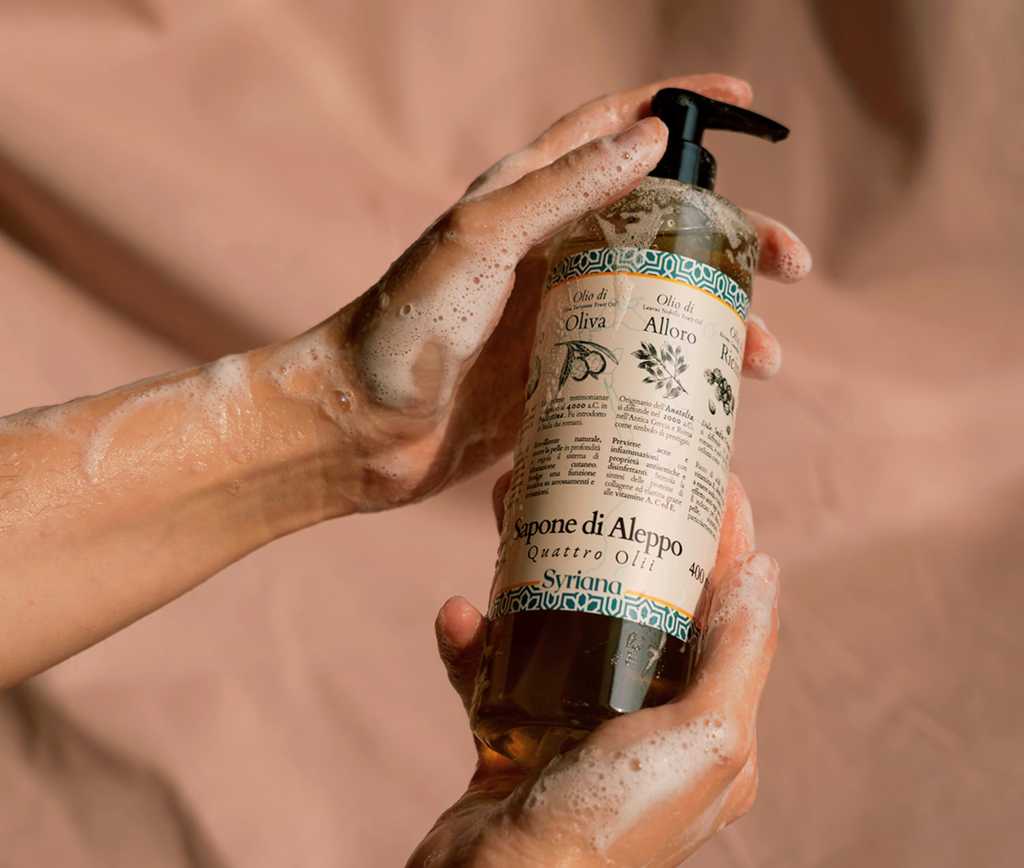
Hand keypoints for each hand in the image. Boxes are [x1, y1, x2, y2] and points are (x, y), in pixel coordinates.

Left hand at [314, 74, 809, 511]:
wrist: (356, 430)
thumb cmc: (400, 329)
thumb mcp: (477, 242)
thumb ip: (559, 189)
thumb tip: (651, 138)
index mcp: (527, 200)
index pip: (615, 131)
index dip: (683, 109)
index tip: (748, 108)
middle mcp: (548, 254)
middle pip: (660, 227)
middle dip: (731, 239)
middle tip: (789, 268)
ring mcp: (555, 320)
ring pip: (656, 304)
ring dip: (714, 323)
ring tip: (759, 360)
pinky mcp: (555, 381)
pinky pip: (629, 367)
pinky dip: (673, 375)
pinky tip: (708, 398)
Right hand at [337, 473, 778, 867]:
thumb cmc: (606, 826)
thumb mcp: (703, 739)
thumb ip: (738, 655)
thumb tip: (768, 569)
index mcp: (714, 733)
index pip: (730, 614)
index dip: (725, 542)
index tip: (710, 477)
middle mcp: (654, 730)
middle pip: (644, 608)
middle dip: (621, 540)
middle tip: (595, 480)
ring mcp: (583, 734)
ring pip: (567, 628)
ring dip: (537, 575)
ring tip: (511, 516)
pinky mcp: (521, 740)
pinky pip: (503, 672)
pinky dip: (478, 646)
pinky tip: (457, 617)